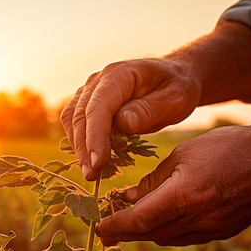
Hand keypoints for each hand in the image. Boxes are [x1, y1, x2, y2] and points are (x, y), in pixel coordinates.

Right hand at [60, 58, 200, 179]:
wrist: (175, 77)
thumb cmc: (177, 87)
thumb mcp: (174, 99)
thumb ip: (148, 110)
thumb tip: (121, 123)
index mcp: (119, 75)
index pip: (98, 106)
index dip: (95, 136)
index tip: (98, 162)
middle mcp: (98, 80)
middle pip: (80, 115)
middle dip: (83, 148)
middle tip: (92, 175)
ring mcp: (91, 91)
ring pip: (73, 120)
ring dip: (78, 148)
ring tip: (90, 173)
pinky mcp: (90, 104)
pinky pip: (77, 124)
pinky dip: (80, 143)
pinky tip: (91, 161)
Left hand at [96, 124, 250, 245]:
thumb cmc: (231, 147)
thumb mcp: (184, 154)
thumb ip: (154, 180)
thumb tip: (130, 198)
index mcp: (184, 197)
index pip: (138, 220)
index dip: (114, 226)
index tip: (97, 229)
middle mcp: (197, 221)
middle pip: (150, 234)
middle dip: (125, 232)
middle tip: (107, 227)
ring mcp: (212, 231)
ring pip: (167, 238)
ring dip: (147, 231)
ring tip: (132, 217)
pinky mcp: (223, 233)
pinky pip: (186, 237)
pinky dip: (168, 229)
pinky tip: (164, 216)